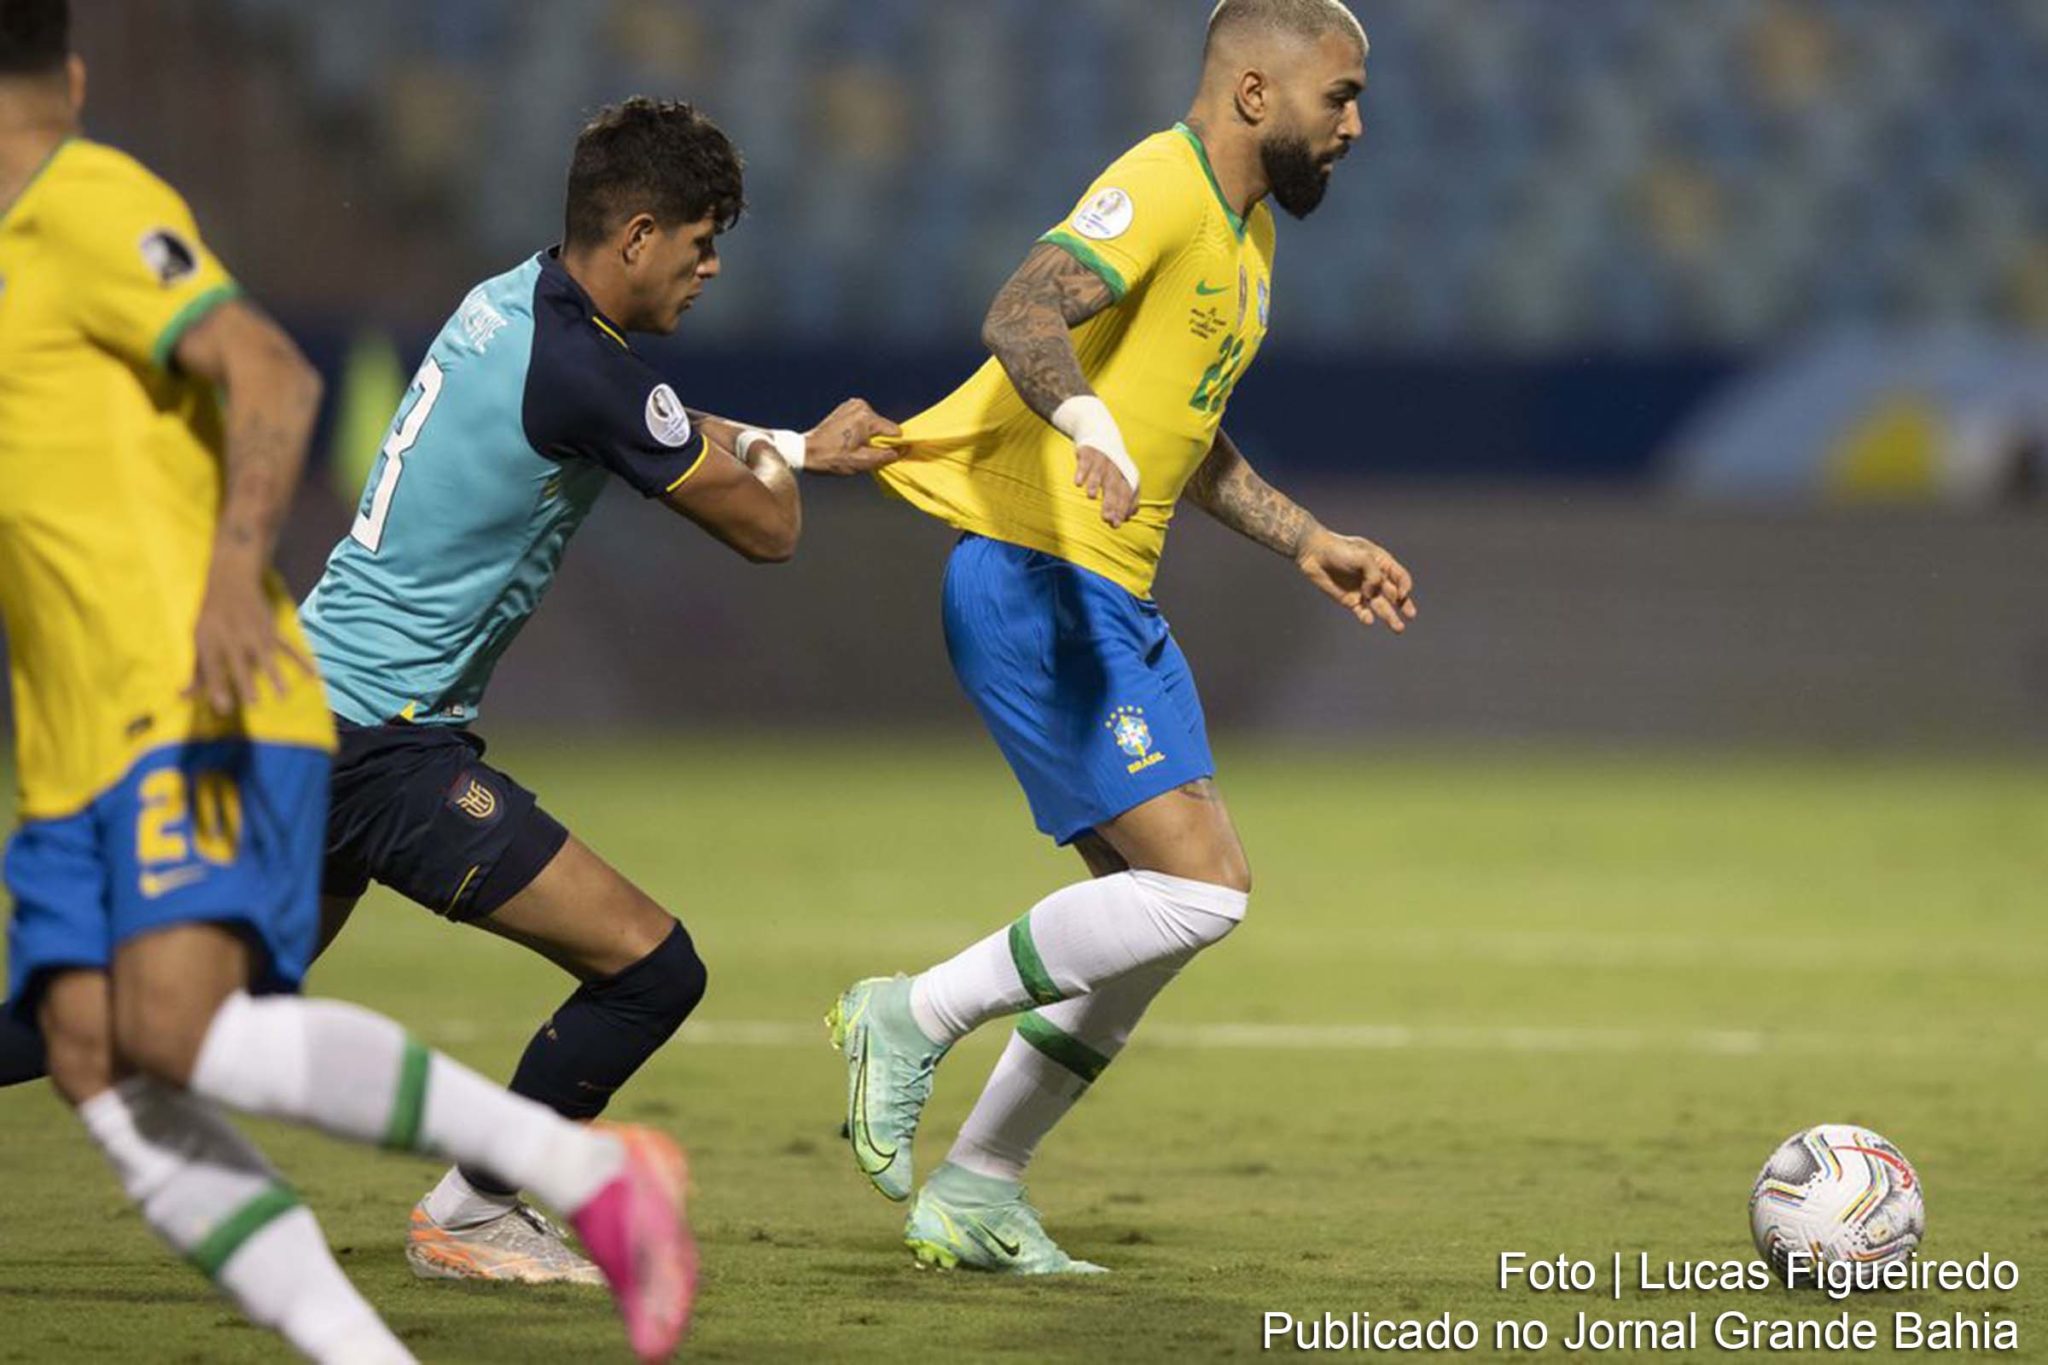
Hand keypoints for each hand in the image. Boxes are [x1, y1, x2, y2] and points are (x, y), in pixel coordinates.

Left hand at [188, 557, 307, 712]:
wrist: (232, 581)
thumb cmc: (212, 617)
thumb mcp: (198, 640)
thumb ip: (196, 671)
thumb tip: (183, 696)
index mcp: (210, 641)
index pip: (212, 667)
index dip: (216, 687)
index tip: (223, 707)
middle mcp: (232, 637)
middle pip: (240, 664)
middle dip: (247, 682)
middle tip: (254, 703)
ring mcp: (255, 633)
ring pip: (266, 657)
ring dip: (275, 675)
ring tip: (283, 694)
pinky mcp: (272, 630)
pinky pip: (288, 647)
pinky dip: (302, 661)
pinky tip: (314, 675)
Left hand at [803, 398, 902, 474]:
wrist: (807, 451)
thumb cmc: (832, 458)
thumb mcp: (863, 462)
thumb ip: (887, 455)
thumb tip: (903, 450)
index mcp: (866, 418)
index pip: (894, 431)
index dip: (892, 445)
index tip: (882, 454)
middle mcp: (861, 406)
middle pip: (883, 426)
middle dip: (878, 440)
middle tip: (861, 451)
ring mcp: (852, 404)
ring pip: (874, 423)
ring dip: (869, 435)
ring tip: (852, 445)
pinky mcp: (846, 406)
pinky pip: (863, 419)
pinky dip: (861, 429)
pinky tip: (848, 438)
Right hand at [1074, 445, 1137, 527]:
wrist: (1100, 432)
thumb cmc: (1112, 463)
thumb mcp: (1123, 477)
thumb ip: (1128, 497)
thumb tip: (1129, 517)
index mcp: (1126, 475)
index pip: (1126, 494)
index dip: (1122, 509)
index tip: (1116, 524)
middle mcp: (1116, 468)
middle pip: (1114, 487)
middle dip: (1110, 503)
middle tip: (1106, 518)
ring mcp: (1102, 459)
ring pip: (1099, 473)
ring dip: (1095, 484)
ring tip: (1092, 497)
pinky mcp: (1088, 452)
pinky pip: (1085, 463)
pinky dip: (1082, 472)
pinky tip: (1078, 483)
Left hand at [1296, 528, 1417, 632]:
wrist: (1314, 553)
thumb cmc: (1340, 550)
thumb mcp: (1363, 556)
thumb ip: (1374, 575)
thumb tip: (1372, 594)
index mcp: (1382, 563)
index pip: (1400, 577)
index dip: (1405, 586)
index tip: (1401, 594)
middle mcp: (1375, 578)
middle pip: (1394, 594)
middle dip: (1404, 605)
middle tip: (1411, 615)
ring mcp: (1363, 590)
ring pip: (1380, 606)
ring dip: (1390, 617)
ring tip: (1398, 629)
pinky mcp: (1350, 600)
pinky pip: (1362, 611)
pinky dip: (1366, 617)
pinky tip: (1368, 619)